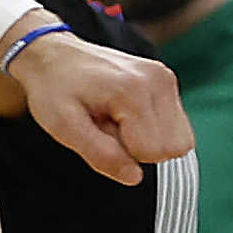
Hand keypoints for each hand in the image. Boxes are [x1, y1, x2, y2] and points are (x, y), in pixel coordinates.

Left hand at [12, 35, 194, 185]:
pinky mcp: (166, 80)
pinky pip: (174, 126)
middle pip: (173, 148)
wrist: (53, 54)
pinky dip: (150, 128)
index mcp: (132, 91)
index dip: (125, 155)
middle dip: (139, 148)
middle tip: (107, 127)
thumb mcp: (64, 126)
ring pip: (179, 140)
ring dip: (146, 140)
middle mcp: (157, 81)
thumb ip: (100, 154)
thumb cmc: (54, 89)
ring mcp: (165, 78)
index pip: (153, 153)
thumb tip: (135, 178)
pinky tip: (123, 112)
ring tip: (114, 119)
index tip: (100, 133)